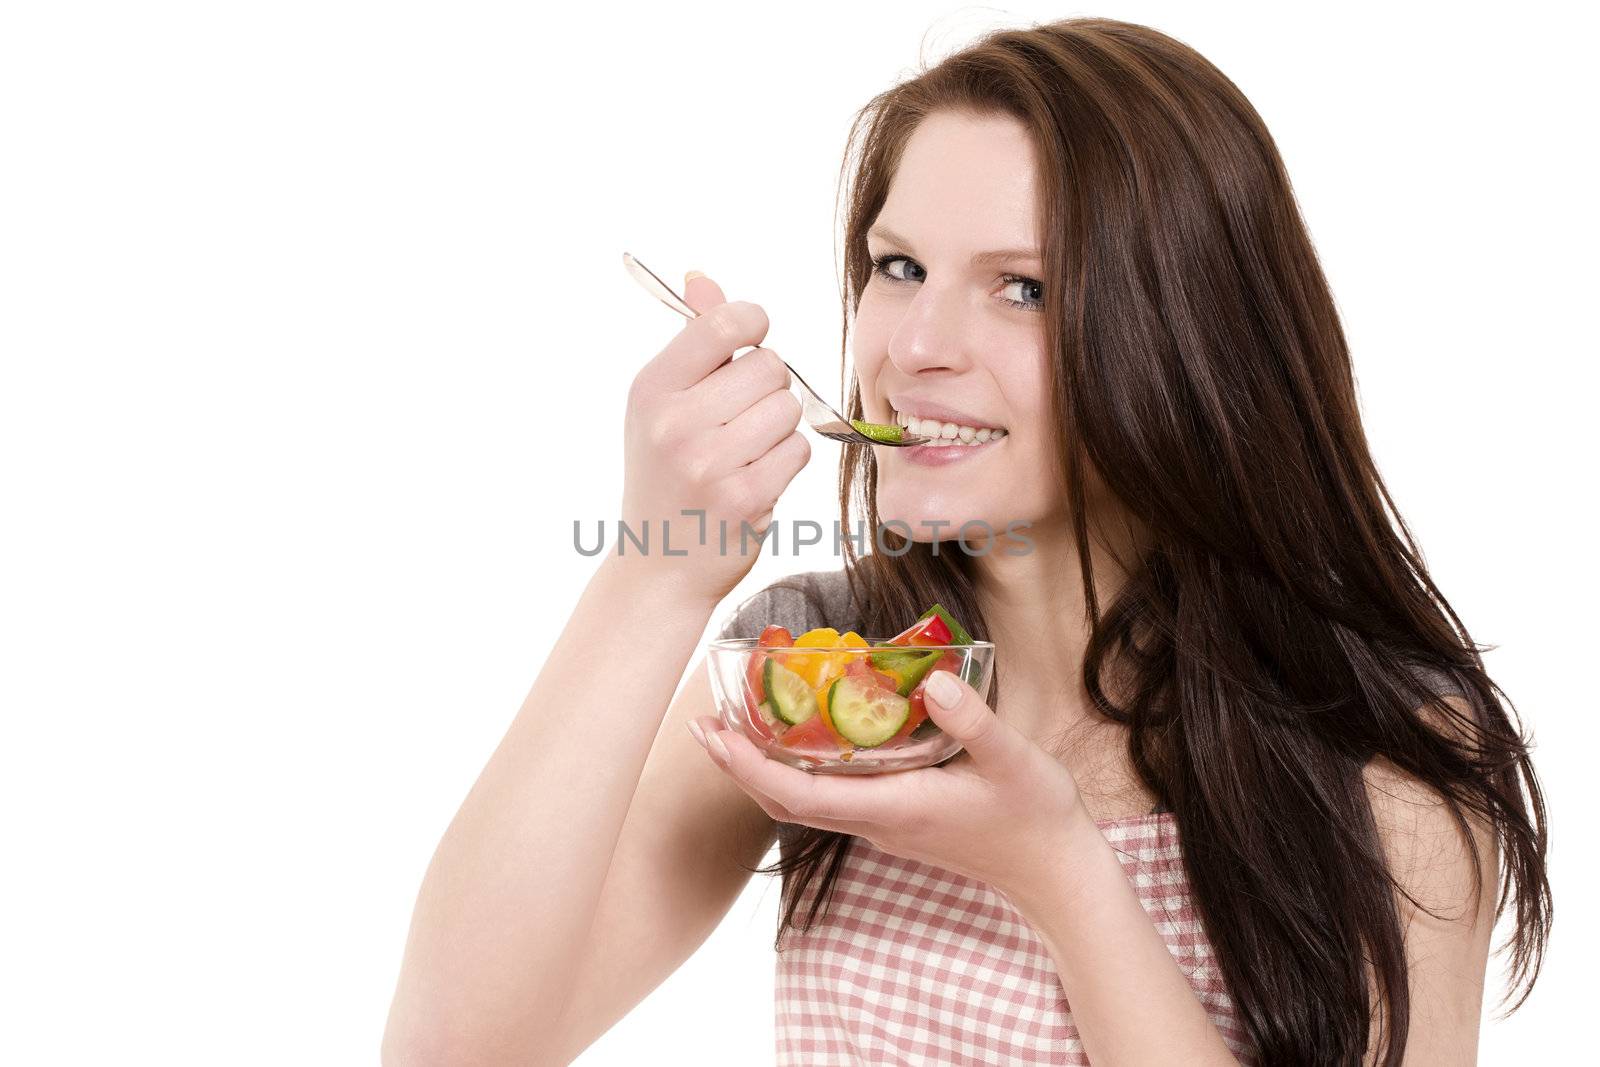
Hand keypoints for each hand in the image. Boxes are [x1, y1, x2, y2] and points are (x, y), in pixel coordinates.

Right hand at [618, 273, 810, 606]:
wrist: (658, 565)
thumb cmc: (667, 474)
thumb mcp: (662, 405)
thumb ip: (693, 339)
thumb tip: (702, 278)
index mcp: (652, 388)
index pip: (725, 322)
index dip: (752, 326)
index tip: (749, 346)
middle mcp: (675, 423)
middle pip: (770, 366)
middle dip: (767, 388)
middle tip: (740, 418)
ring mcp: (710, 463)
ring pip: (789, 408)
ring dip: (778, 428)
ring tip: (745, 453)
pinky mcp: (745, 498)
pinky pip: (797, 450)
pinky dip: (785, 463)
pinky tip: (754, 481)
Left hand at [689, 668, 1087, 896]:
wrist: (1054, 872)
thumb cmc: (1035, 815)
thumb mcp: (1014, 759)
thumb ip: (973, 721)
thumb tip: (933, 679)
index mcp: (894, 807)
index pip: (799, 792)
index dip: (751, 764)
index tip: (717, 733)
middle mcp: (877, 821)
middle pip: (784, 800)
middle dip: (739, 764)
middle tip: (704, 721)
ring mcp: (884, 824)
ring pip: (803, 801)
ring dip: (763, 768)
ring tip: (736, 726)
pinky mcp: (895, 820)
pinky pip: (829, 798)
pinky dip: (799, 771)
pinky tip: (802, 739)